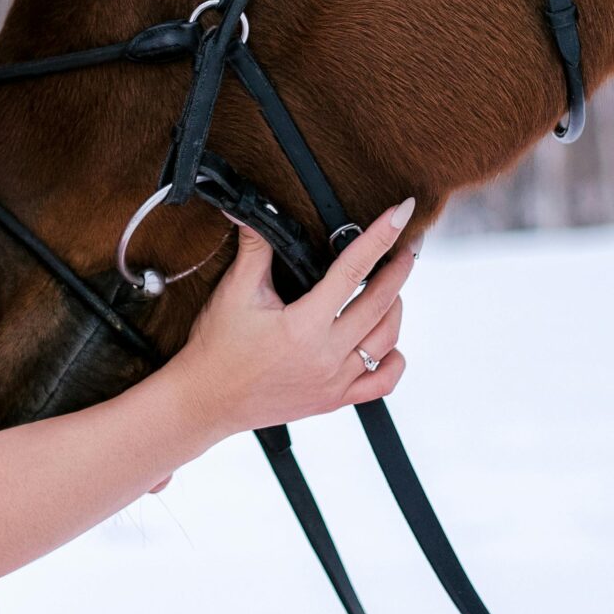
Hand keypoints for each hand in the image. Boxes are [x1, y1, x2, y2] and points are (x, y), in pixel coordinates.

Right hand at [176, 199, 415, 439]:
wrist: (207, 400)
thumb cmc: (217, 349)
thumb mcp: (234, 293)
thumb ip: (254, 249)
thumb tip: (254, 213)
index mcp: (303, 326)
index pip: (352, 270)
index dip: (379, 237)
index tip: (399, 215)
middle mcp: (325, 356)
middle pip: (380, 304)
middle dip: (398, 270)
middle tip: (406, 247)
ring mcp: (333, 381)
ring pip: (387, 341)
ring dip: (395, 309)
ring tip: (391, 289)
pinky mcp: (333, 400)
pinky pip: (381, 383)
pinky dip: (393, 360)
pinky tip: (387, 343)